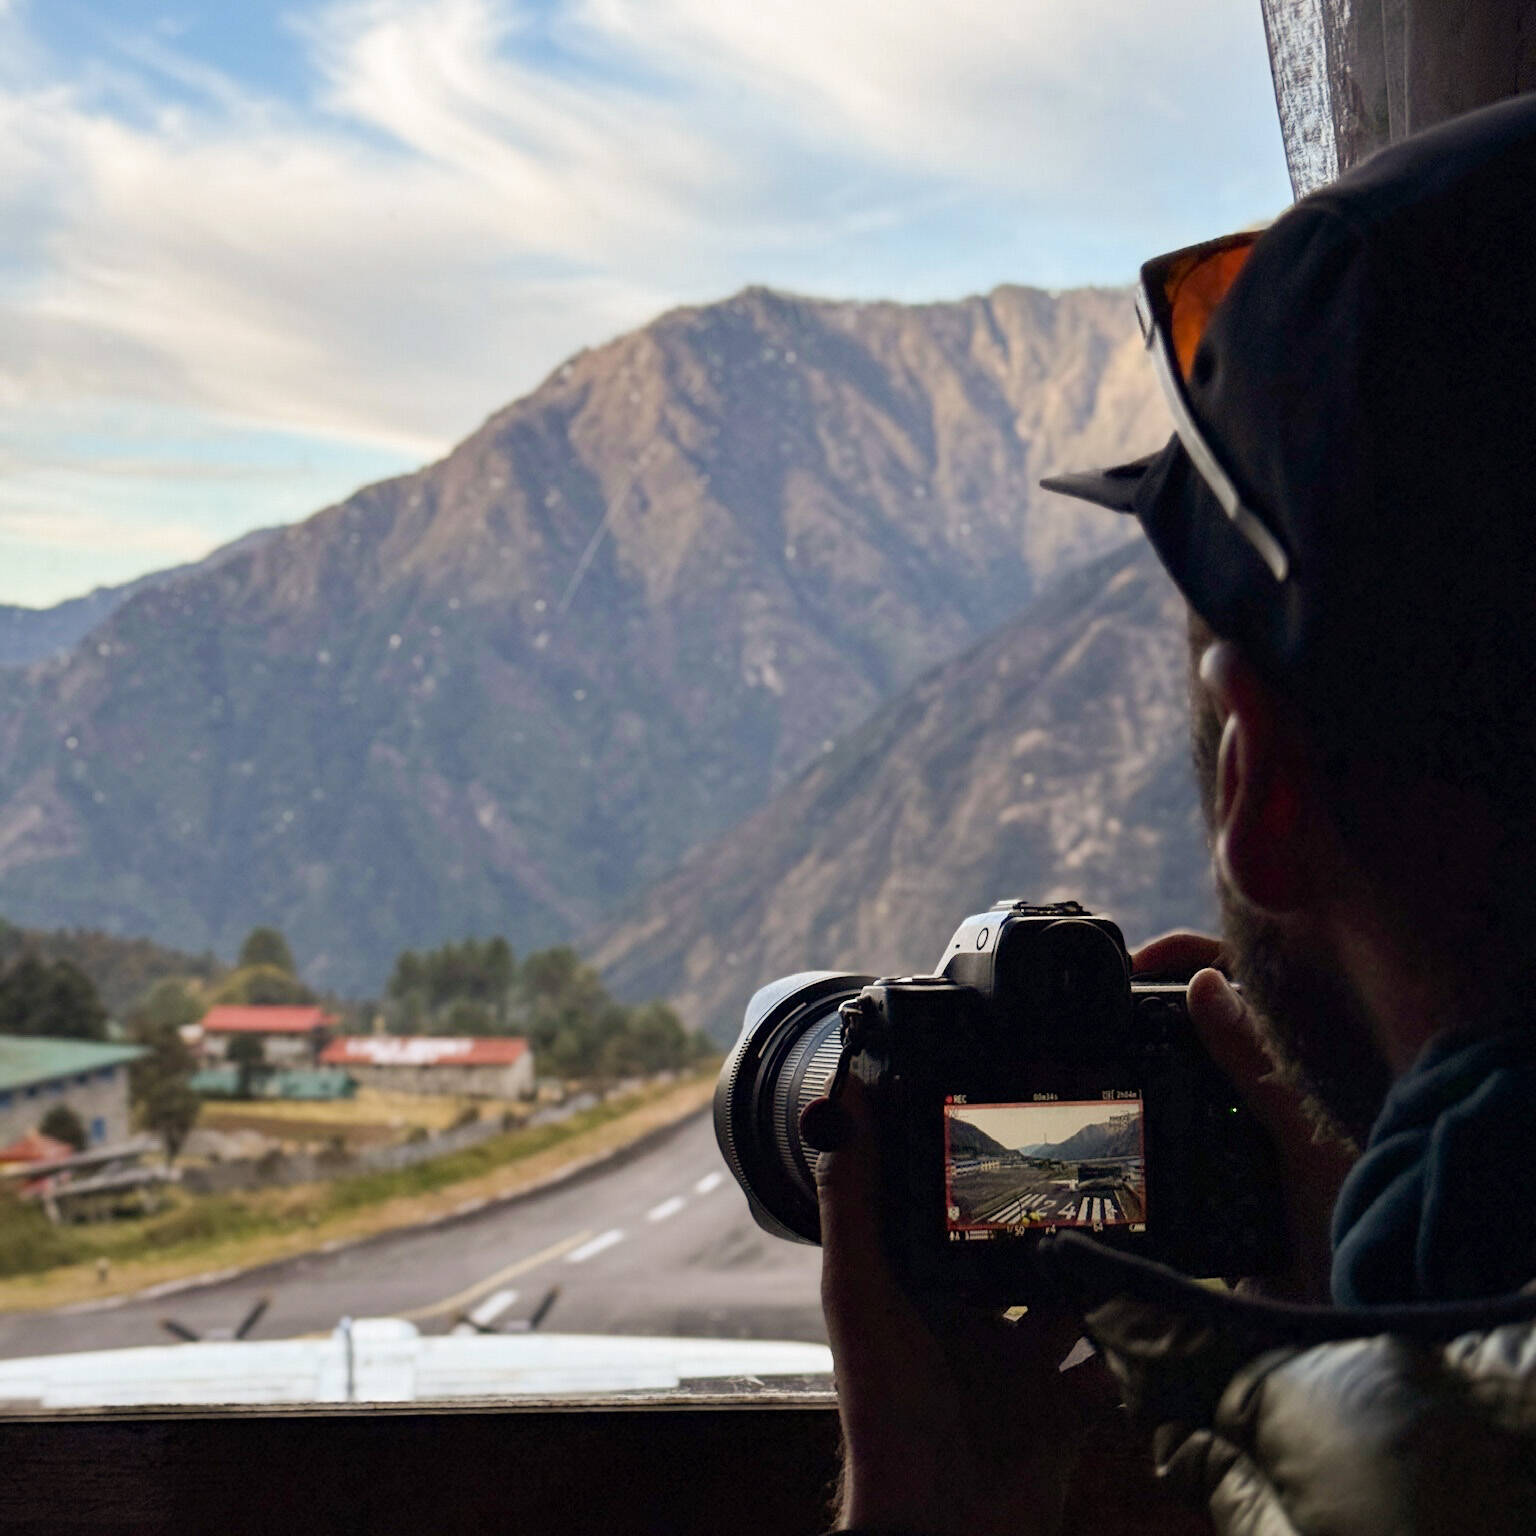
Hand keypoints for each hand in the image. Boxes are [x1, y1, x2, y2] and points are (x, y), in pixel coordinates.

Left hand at [805, 1073, 1119, 1535]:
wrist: (942, 1532)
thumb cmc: (887, 1412)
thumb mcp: (862, 1291)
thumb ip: (853, 1198)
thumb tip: (840, 1098)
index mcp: (916, 1290)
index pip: (947, 1209)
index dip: (973, 1166)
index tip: (1008, 1108)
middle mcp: (966, 1324)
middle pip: (1015, 1253)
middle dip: (1052, 1213)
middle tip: (1100, 1158)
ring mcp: (1017, 1370)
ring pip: (1071, 1304)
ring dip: (1102, 1269)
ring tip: (1144, 1213)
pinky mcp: (1062, 1414)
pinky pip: (1112, 1371)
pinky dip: (1139, 1342)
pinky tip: (1172, 1299)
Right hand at [1131, 932, 1354, 1302]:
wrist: (1339, 1325)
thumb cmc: (1352, 1229)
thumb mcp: (1305, 1140)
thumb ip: (1258, 1064)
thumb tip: (1206, 982)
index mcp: (1298, 1062)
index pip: (1240, 980)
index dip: (1188, 958)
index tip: (1135, 962)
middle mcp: (1263, 1085)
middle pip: (1196, 1016)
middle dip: (1144, 999)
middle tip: (1096, 1002)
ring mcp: (1231, 1128)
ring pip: (1168, 1067)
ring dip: (1127, 1055)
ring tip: (1082, 1049)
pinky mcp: (1201, 1174)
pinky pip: (1156, 1125)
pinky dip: (1123, 1108)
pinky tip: (1096, 1106)